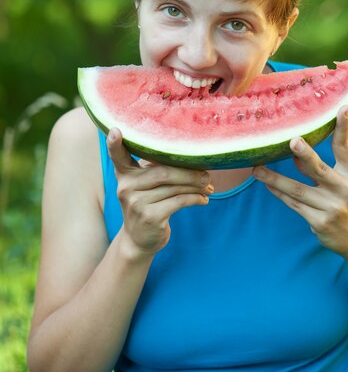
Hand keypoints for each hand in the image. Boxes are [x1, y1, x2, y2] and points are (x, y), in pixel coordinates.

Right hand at [107, 128, 212, 255]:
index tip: (116, 131)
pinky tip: (203, 199)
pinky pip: (179, 201)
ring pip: (174, 187)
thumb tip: (193, 159)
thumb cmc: (147, 205)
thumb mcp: (143, 186)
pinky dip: (195, 199)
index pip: (117, 156)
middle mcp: (126, 187)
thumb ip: (156, 170)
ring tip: (208, 186)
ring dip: (196, 186)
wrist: (138, 240)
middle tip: (206, 174)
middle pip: (163, 172)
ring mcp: (136, 203)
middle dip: (189, 173)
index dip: (114, 144)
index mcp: (124, 175)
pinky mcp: (150, 217)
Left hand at [252, 106, 347, 259]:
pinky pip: (294, 204)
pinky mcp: (320, 222)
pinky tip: (267, 184)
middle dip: (305, 155)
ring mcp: (332, 208)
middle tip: (292, 141)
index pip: (345, 148)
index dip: (344, 128)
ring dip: (275, 179)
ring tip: (256, 169)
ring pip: (297, 190)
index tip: (341, 108)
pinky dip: (279, 193)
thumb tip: (296, 145)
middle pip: (319, 169)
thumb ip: (328, 162)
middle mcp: (344, 190)